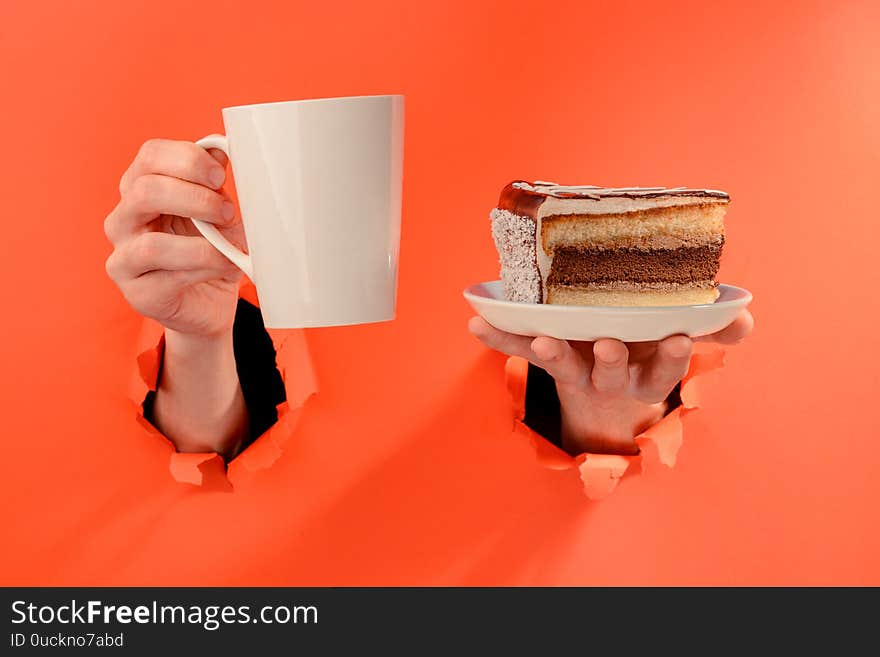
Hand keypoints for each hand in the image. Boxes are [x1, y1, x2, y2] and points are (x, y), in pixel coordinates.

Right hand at [104, 138, 244, 336]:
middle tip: (227, 212)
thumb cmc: (212, 249)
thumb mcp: (218, 210)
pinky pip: (168, 278)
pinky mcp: (138, 293)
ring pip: (151, 245)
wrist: (212, 302)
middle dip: (196, 199)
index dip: (187, 159)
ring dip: (201, 244)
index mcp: (140, 188)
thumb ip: (213, 181)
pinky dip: (203, 269)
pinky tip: (222, 267)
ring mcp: (124, 259)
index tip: (220, 175)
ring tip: (228, 249)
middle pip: (144, 192)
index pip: (150, 156)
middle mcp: (123, 220)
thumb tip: (219, 147)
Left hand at [469, 310, 753, 455]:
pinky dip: (501, 337)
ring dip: (552, 352)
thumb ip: (713, 330)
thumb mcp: (678, 343)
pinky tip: (477, 323)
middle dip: (613, 362)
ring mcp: (576, 371)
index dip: (671, 358)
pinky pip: (521, 349)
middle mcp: (611, 378)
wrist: (604, 400)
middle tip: (611, 345)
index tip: (677, 337)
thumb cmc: (646, 354)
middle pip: (613, 375)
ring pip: (564, 367)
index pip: (664, 367)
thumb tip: (745, 320)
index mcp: (647, 372)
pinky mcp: (548, 359)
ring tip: (542, 340)